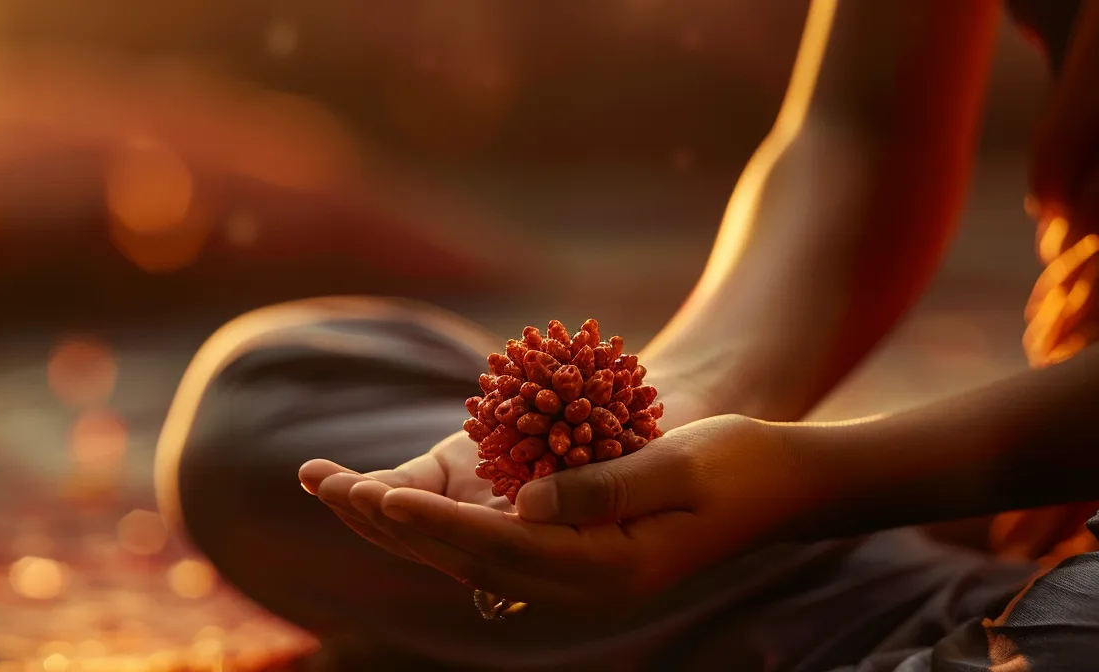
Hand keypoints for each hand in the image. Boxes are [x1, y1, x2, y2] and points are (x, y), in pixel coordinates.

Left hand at [310, 415, 811, 616]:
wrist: (779, 485)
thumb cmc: (737, 464)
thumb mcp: (681, 465)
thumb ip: (606, 485)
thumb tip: (527, 503)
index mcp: (606, 571)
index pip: (501, 549)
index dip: (436, 522)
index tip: (381, 494)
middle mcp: (577, 584)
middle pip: (464, 558)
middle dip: (391, 522)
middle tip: (326, 484)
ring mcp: (568, 573)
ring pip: (461, 553)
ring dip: (395, 521)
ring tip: (329, 484)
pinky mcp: (561, 550)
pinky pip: (481, 540)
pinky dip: (428, 517)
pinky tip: (382, 495)